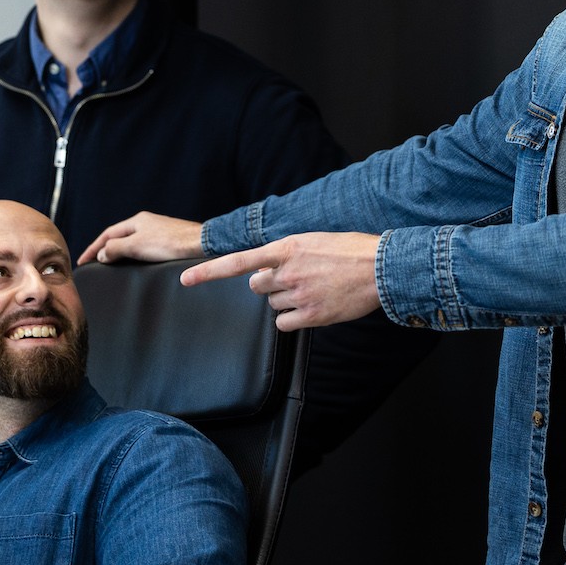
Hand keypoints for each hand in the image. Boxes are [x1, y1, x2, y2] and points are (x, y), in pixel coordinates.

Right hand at [78, 211, 204, 264]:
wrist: (201, 244)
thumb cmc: (171, 243)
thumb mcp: (137, 245)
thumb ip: (116, 248)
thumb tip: (102, 254)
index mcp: (137, 221)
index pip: (108, 234)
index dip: (94, 248)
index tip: (82, 261)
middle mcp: (146, 224)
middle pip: (119, 237)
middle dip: (104, 249)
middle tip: (93, 263)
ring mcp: (158, 232)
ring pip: (131, 243)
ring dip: (119, 253)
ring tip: (110, 266)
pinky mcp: (168, 242)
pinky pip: (143, 249)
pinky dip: (133, 256)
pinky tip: (135, 265)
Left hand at [182, 232, 380, 329]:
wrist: (379, 267)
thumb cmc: (349, 251)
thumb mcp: (312, 241)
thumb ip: (285, 253)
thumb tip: (264, 274)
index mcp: (286, 248)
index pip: (238, 261)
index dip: (209, 272)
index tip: (186, 280)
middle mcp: (288, 271)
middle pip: (257, 287)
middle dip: (269, 285)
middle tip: (294, 279)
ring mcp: (299, 295)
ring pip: (272, 305)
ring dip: (285, 300)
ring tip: (312, 290)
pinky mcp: (312, 315)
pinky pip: (283, 324)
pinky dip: (292, 320)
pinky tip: (311, 308)